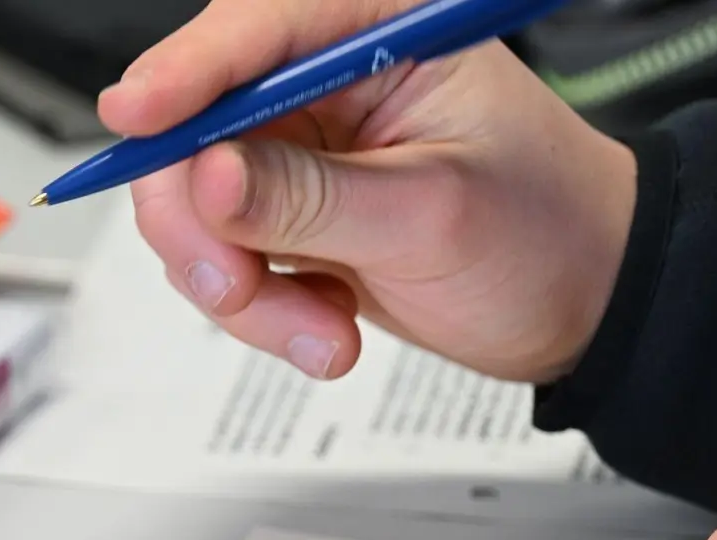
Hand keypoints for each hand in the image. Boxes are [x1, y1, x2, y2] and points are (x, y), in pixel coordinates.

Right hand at [99, 0, 638, 383]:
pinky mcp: (287, 213)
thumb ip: (309, 198)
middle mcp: (324, 80)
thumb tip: (207, 179)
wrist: (582, 303)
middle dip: (203, 226)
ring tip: (318, 332)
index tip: (134, 121)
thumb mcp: (432, 215)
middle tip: (237, 289)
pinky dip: (260, 310)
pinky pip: (224, 258)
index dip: (183, 76)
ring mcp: (299, 150)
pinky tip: (324, 328)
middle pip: (194, 130)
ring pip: (196, 209)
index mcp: (377, 30)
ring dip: (241, 288)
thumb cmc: (548, 231)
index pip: (253, 33)